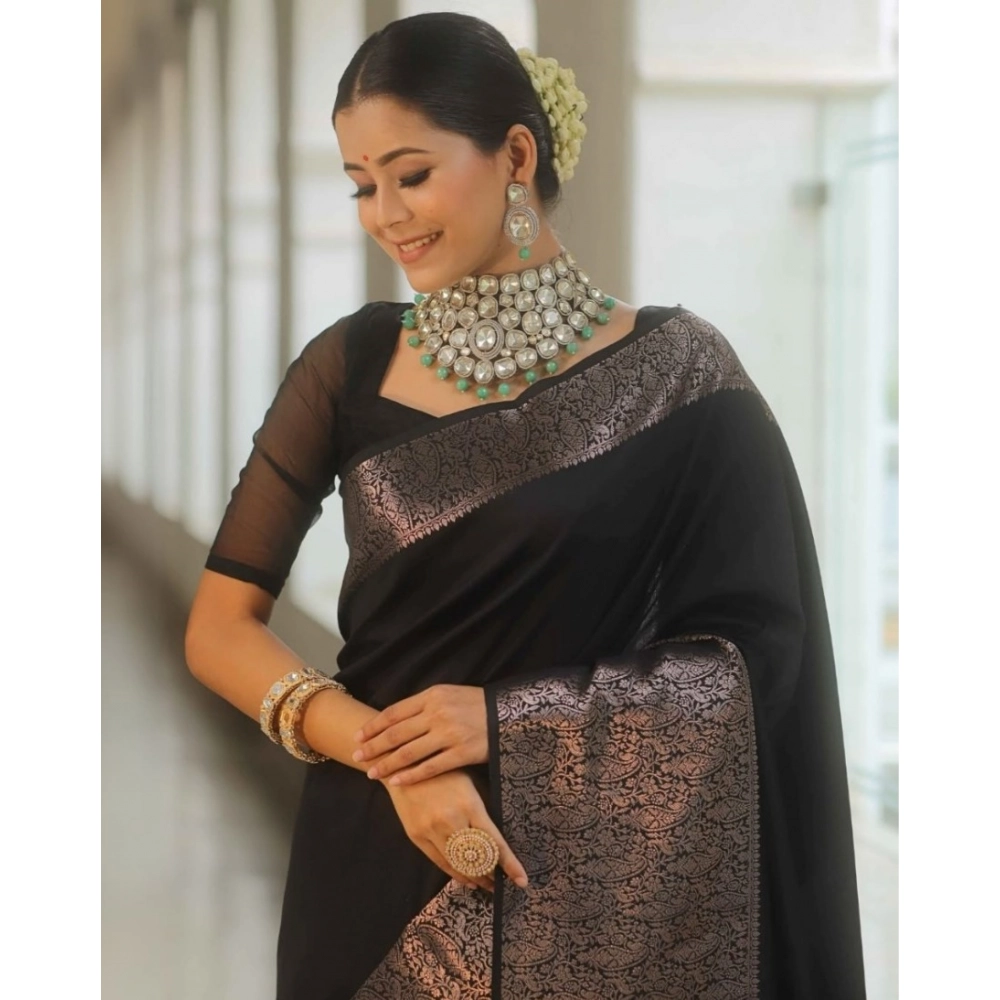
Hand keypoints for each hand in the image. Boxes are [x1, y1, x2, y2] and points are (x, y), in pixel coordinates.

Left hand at [354, 684, 487, 785]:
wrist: (507, 714)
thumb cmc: (474, 704)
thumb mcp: (448, 694)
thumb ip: (423, 705)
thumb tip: (394, 720)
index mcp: (432, 695)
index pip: (394, 712)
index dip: (374, 726)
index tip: (358, 737)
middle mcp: (438, 713)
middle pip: (397, 733)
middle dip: (373, 746)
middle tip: (357, 757)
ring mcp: (449, 734)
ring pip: (409, 752)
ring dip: (387, 764)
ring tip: (372, 773)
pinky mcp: (461, 753)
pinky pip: (430, 767)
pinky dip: (411, 775)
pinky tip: (397, 781)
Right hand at [385, 769, 527, 892]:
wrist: (404, 764)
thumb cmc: (445, 770)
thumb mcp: (471, 783)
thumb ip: (483, 811)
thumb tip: (498, 838)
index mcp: (470, 805)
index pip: (495, 843)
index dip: (510, 864)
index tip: (522, 880)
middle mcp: (450, 821)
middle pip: (476, 860)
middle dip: (491, 876)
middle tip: (502, 884)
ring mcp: (431, 830)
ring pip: (457, 865)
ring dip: (474, 879)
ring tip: (487, 885)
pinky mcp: (416, 836)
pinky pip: (439, 862)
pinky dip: (454, 873)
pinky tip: (466, 879)